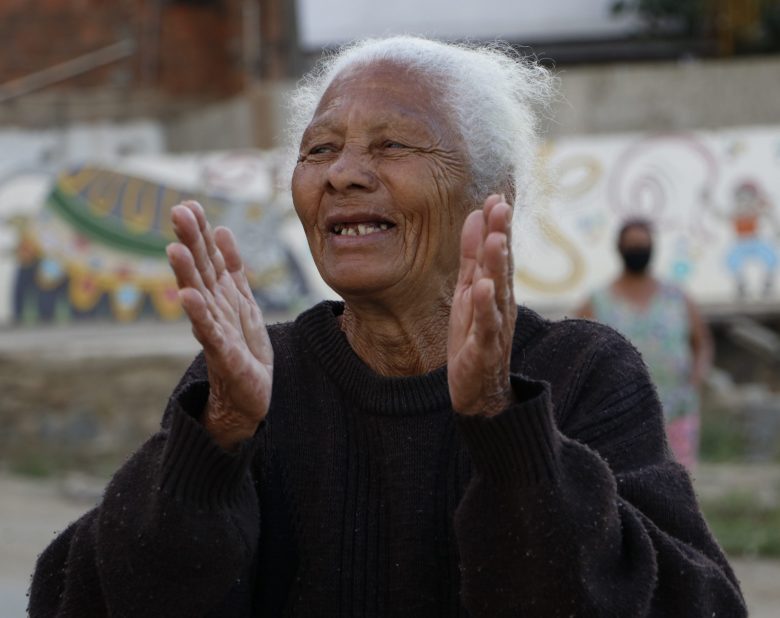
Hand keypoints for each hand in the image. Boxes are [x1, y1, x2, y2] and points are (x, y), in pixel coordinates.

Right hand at [166, 201, 272, 449]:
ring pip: (199, 297)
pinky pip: (210, 332)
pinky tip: (187, 298)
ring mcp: (215, 331)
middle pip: (200, 270)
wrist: (248, 395)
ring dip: (186, 274)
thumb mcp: (243, 300)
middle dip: (190, 242)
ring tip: (174, 250)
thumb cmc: (243, 347)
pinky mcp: (223, 355)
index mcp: (219, 293)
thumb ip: (232, 267)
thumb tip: (221, 229)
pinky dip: (199, 315)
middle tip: (177, 212)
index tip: (189, 204)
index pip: (209, 257)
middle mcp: (212, 308)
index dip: (200, 232)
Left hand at [448, 195, 516, 416]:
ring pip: (498, 292)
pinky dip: (485, 308)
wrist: (480, 392)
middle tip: (501, 206)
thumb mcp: (469, 291)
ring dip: (498, 265)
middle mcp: (501, 304)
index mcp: (496, 289)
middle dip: (502, 235)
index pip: (498, 252)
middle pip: (502, 266)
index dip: (497, 225)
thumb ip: (473, 256)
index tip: (495, 196)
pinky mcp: (484, 349)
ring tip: (497, 239)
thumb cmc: (475, 338)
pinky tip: (482, 289)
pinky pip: (486, 326)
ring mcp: (495, 326)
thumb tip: (475, 215)